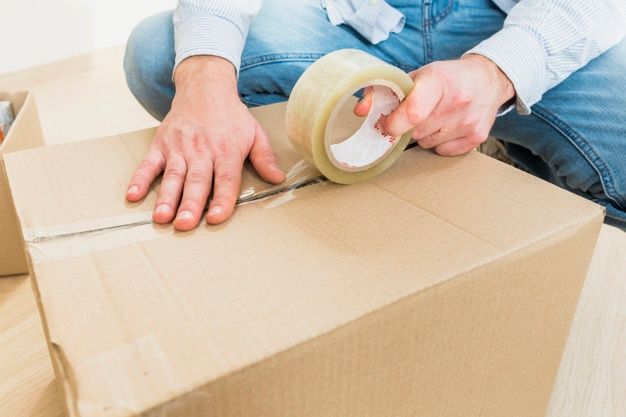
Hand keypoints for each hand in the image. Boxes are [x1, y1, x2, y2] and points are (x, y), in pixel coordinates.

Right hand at [126, 56, 284, 230]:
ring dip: (166, 197)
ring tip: (161, 218)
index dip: (222, 199)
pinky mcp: (161, 144)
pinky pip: (149, 163)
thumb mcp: (255, 133)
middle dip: (190, 204)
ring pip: (173, 176)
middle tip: (184, 224)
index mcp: (227, 151)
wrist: (204, 86)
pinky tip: (133, 195)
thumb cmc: (231, 116)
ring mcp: (179, 148)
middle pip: (197, 181)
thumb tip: (278, 179)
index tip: (216, 218)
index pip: (226, 179)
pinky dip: (140, 179)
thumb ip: (264, 157)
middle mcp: (202, 151)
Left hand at [354, 54, 514, 155]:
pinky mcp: (476, 138)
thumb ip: (385, 92)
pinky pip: (442, 152)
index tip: (387, 123)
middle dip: (408, 126)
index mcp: (439, 81)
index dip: (394, 123)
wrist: (489, 79)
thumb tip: (359, 111)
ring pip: (426, 144)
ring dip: (424, 134)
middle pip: (415, 132)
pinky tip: (448, 125)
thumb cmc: (447, 77)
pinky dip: (440, 143)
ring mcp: (468, 122)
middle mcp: (457, 102)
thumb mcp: (417, 76)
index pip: (413, 113)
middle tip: (416, 113)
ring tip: (436, 116)